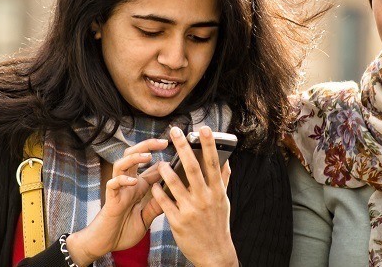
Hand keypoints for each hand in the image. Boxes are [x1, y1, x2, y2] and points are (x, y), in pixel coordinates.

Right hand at [66, 138, 167, 264]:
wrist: (105, 244)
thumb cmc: (124, 231)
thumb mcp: (147, 217)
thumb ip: (157, 205)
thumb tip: (174, 195)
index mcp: (139, 186)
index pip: (151, 167)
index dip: (162, 157)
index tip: (176, 150)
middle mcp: (128, 184)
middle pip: (133, 156)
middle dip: (147, 146)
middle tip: (163, 142)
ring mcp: (119, 190)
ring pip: (121, 164)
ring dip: (134, 158)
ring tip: (147, 156)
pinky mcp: (110, 199)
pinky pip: (112, 184)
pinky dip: (122, 180)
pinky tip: (133, 180)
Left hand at [152, 126, 237, 266]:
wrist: (214, 253)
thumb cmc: (218, 224)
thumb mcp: (224, 201)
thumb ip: (223, 180)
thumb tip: (227, 161)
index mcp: (217, 191)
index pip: (212, 163)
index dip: (209, 145)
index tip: (204, 128)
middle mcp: (205, 198)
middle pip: (193, 168)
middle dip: (183, 148)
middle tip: (175, 131)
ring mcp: (191, 210)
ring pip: (176, 184)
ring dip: (166, 170)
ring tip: (160, 160)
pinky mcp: (178, 221)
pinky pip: (165, 203)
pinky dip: (159, 192)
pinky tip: (154, 184)